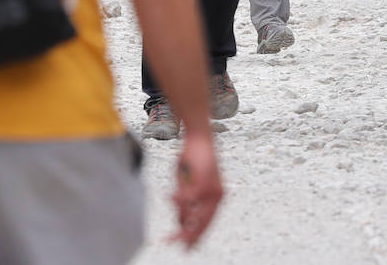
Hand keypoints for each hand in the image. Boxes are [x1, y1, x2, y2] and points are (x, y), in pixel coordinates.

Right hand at [168, 132, 222, 247]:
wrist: (200, 137)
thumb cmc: (193, 160)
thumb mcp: (189, 184)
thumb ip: (187, 202)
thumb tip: (181, 222)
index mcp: (217, 197)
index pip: (207, 222)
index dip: (197, 236)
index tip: (189, 249)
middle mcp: (217, 196)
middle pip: (202, 223)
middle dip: (188, 236)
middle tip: (179, 248)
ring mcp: (211, 189)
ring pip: (194, 214)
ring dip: (180, 221)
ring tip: (169, 234)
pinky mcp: (203, 181)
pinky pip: (189, 198)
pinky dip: (178, 201)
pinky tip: (170, 199)